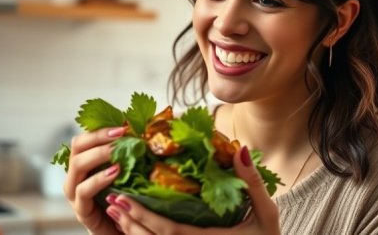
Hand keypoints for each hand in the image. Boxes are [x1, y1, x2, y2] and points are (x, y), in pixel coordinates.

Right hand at [64, 126, 127, 234]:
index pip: (83, 140)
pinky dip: (98, 180)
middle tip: (121, 136)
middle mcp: (76, 177)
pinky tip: (115, 173)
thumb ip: (130, 155)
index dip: (99, 131)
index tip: (122, 127)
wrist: (124, 230)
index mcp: (85, 165)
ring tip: (118, 153)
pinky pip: (83, 192)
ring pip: (76, 167)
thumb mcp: (128, 174)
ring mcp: (75, 194)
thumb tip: (144, 131)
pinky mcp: (82, 211)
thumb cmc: (126, 200)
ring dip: (98, 156)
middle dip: (98, 139)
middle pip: (76, 149)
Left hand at [105, 146, 279, 234]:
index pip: (169, 231)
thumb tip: (240, 150)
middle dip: (129, 223)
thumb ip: (252, 183)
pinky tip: (131, 225)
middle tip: (110, 201)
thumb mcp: (266, 212)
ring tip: (114, 210)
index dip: (143, 217)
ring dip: (131, 231)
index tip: (122, 199)